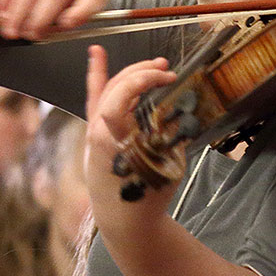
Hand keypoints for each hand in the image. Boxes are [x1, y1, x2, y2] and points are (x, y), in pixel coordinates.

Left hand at [83, 46, 180, 230]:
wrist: (124, 222)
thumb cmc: (147, 198)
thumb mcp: (168, 168)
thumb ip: (172, 137)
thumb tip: (182, 110)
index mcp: (114, 142)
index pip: (119, 99)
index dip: (142, 80)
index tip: (168, 77)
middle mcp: (98, 134)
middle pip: (114, 90)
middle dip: (141, 73)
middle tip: (166, 68)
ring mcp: (93, 134)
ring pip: (106, 92)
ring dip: (129, 75)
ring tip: (153, 66)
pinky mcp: (94, 136)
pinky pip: (95, 102)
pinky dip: (97, 77)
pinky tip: (96, 53)